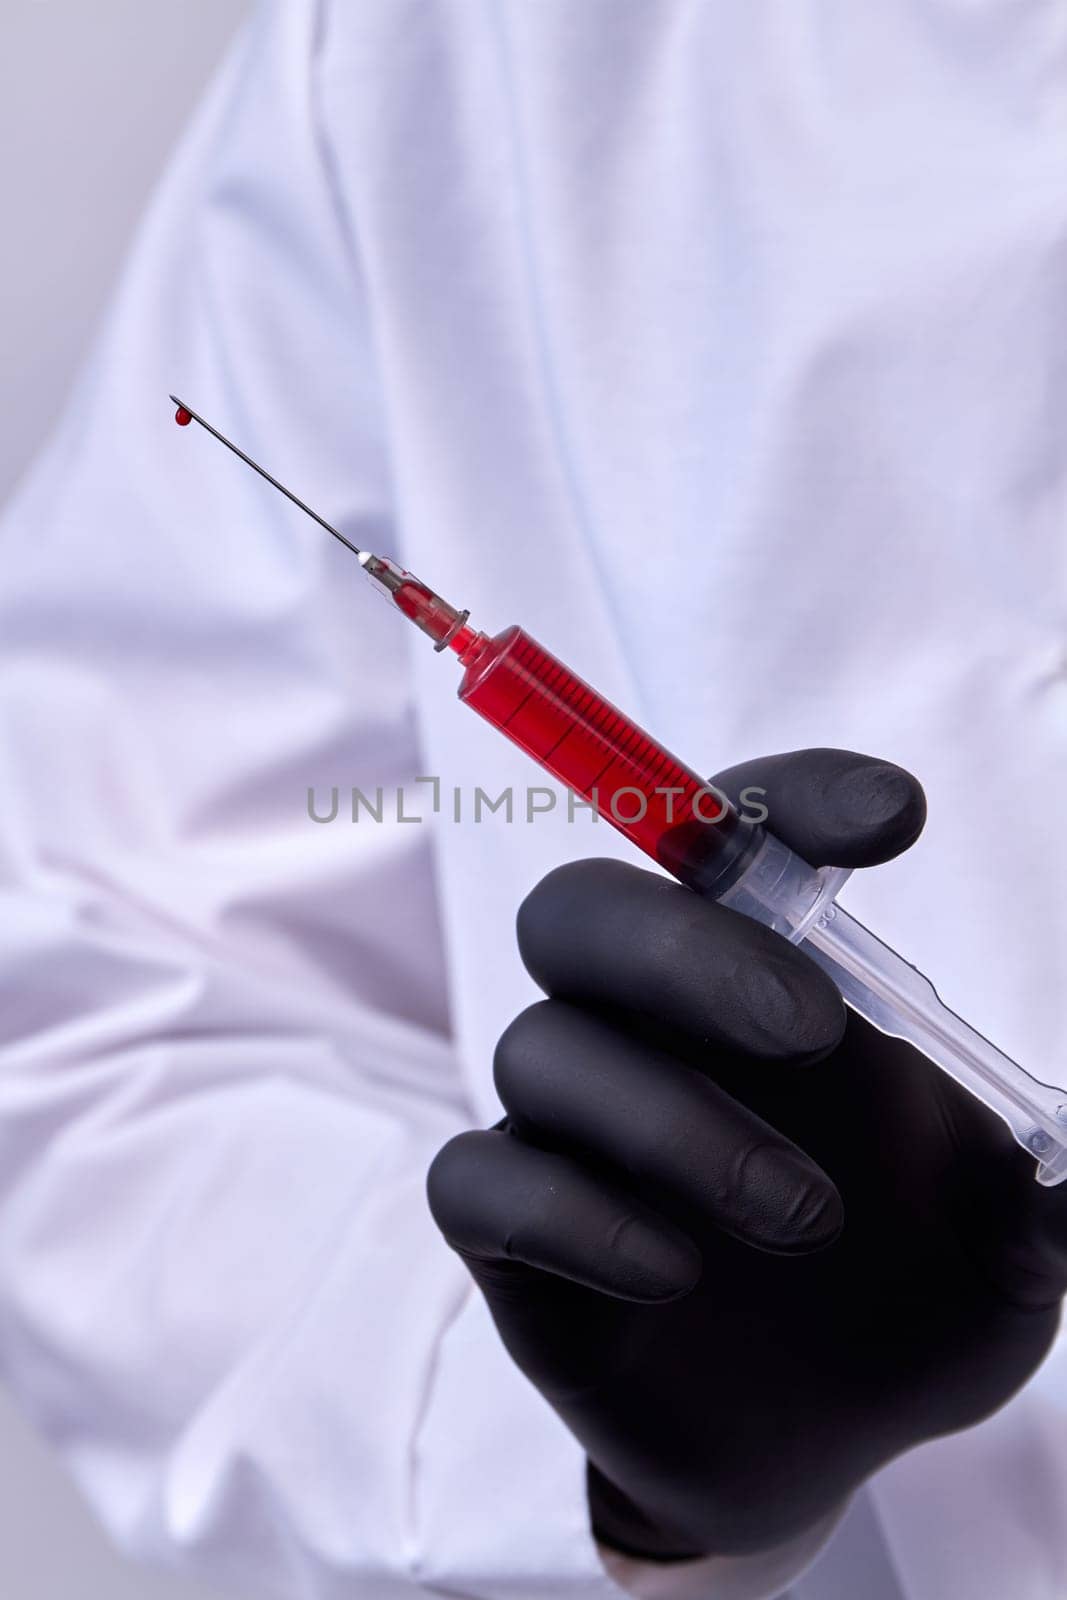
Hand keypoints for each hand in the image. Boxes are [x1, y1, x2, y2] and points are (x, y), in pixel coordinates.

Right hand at [428, 749, 1065, 1559]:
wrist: (820, 1450)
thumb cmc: (906, 1303)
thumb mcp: (1009, 1253)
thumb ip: (1044, 1200)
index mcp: (758, 985)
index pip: (730, 839)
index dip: (791, 799)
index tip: (895, 821)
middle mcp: (643, 1029)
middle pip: (581, 910)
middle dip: (684, 949)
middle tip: (810, 1026)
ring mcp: (566, 1128)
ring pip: (542, 1048)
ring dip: (676, 1122)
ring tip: (806, 1217)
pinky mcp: (512, 1237)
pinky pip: (480, 1184)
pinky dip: (573, 1216)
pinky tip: (675, 1274)